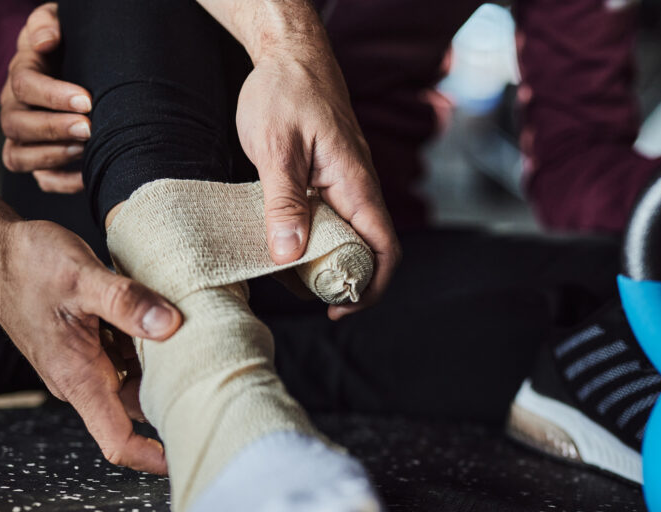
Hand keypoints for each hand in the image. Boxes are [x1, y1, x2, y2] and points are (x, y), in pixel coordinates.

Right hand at [0, 2, 89, 192]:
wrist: (74, 70)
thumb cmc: (69, 47)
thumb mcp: (57, 24)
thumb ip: (47, 23)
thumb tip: (47, 40)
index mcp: (21, 76)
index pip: (25, 86)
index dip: (53, 95)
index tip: (86, 100)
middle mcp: (15, 109)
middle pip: (18, 125)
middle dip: (54, 129)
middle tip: (89, 128)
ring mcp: (23, 139)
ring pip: (20, 156)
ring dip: (52, 156)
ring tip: (85, 150)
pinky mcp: (39, 162)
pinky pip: (41, 180)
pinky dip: (62, 183)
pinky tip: (88, 176)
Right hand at [0, 220, 182, 473]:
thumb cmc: (26, 265)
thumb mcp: (81, 277)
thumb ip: (126, 302)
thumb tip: (170, 324)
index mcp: (79, 377)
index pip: (118, 440)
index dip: (154, 457)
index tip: (189, 453)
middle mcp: (82, 379)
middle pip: (138, 411)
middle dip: (174, 402)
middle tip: (215, 384)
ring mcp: (85, 363)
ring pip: (136, 381)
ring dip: (164, 370)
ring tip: (201, 348)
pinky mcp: (88, 345)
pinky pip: (128, 358)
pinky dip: (151, 348)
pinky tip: (171, 325)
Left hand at [236, 42, 400, 319]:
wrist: (289, 54)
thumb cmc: (285, 92)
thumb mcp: (276, 148)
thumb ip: (283, 201)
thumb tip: (288, 253)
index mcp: (356, 184)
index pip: (384, 249)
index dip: (371, 287)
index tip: (340, 307)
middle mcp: (358, 189)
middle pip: (368, 251)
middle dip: (343, 282)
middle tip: (307, 298)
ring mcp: (346, 185)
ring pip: (347, 238)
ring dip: (325, 263)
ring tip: (289, 277)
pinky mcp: (330, 181)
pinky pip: (330, 221)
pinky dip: (312, 240)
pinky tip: (283, 246)